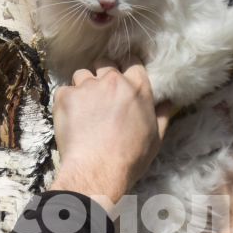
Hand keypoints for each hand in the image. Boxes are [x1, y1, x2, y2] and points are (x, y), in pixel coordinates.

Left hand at [49, 63, 171, 211]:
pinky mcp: (65, 96)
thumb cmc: (130, 158)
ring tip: (83, 106)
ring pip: (81, 74)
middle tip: (101, 93)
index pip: (133, 63)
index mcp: (137, 88)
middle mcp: (112, 80)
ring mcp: (87, 86)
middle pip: (105, 63)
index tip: (123, 79)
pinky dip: (66, 101)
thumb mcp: (156, 139)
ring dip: (83, 86)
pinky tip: (70, 118)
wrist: (97, 170)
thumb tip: (169, 102)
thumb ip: (162, 116)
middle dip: (102, 72)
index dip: (127, 69)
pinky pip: (64, 90)